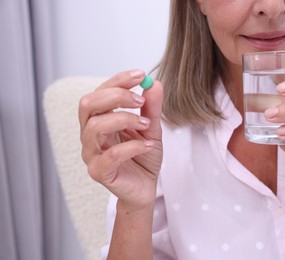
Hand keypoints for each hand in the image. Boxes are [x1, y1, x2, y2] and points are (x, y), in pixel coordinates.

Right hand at [78, 69, 162, 209]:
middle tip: (140, 100)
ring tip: (145, 125)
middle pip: (88, 104)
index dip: (118, 80)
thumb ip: (151, 108)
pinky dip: (132, 147)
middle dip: (116, 96)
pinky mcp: (99, 172)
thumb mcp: (151, 128)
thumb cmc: (143, 156)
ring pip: (95, 127)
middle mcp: (90, 134)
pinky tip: (147, 145)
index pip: (99, 92)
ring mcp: (91, 153)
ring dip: (124, 119)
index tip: (140, 75)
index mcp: (100, 119)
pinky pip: (110, 155)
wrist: (145, 186)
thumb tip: (154, 83)